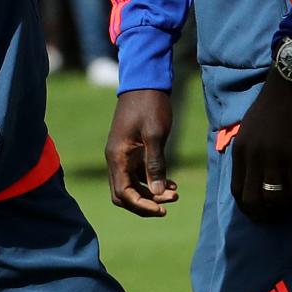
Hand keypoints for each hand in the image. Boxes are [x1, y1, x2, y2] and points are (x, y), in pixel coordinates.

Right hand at [107, 89, 179, 216]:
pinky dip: (153, 182)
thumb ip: (155, 165)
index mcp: (117, 156)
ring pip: (133, 185)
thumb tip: (157, 194)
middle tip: (171, 202)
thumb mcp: (155, 135)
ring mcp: (123, 155)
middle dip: (146, 203)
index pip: (123, 193)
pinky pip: (139, 174)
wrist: (145, 82)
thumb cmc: (149, 105)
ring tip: (175, 193)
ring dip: (151, 193)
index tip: (163, 209)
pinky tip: (171, 183)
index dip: (141, 206)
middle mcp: (116, 159)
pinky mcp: (132, 150)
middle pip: (124, 194)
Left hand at [229, 70, 291, 221]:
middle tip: (285, 212)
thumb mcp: (252, 128)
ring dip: (291, 205)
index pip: (237, 191)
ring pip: (276, 199)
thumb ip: (250, 150)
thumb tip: (257, 175)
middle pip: (253, 200)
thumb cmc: (275, 104)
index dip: (251, 208)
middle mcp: (252, 156)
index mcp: (240, 150)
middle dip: (268, 214)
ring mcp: (272, 157)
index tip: (265, 212)